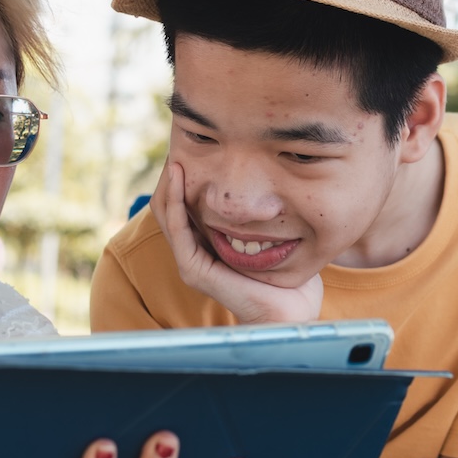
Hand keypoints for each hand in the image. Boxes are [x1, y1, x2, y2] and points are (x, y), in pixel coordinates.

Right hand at [151, 161, 322, 322]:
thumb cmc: (289, 277)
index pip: (184, 204)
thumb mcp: (275, 234)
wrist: (291, 311)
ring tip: (176, 157)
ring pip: (166, 214)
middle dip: (172, 176)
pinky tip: (180, 179)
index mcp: (209, 244)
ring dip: (169, 185)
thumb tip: (279, 177)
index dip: (185, 178)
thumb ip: (266, 213)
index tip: (194, 148)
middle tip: (180, 145)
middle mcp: (195, 252)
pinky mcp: (194, 270)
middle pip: (169, 206)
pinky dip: (176, 203)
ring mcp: (192, 262)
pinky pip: (178, 230)